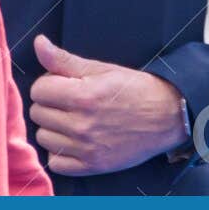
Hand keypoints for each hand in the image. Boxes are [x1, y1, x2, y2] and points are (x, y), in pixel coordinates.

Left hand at [27, 35, 189, 176]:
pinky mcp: (91, 166)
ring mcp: (85, 147)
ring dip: (54, 128)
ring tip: (76, 120)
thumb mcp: (103, 69)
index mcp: (83, 96)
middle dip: (52, 104)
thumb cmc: (137, 89)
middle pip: (38, 113)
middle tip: (73, 101)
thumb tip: (39, 43)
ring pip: (43, 137)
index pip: (39, 90)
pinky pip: (55, 162)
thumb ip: (65, 60)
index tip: (65, 85)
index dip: (51, 84)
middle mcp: (81, 124)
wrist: (169, 116)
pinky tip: (76, 140)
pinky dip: (61, 152)